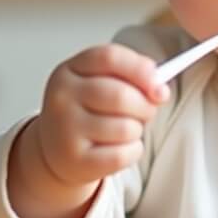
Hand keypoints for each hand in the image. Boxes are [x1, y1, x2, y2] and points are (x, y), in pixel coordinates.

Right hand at [34, 43, 169, 186]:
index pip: (109, 57)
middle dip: (145, 105)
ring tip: (126, 129)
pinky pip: (122, 155)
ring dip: (137, 130)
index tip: (159, 83)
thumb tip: (160, 89)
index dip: (140, 68)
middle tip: (147, 111)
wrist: (57, 149)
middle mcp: (61, 98)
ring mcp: (64, 130)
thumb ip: (131, 77)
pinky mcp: (73, 160)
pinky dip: (132, 151)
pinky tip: (120, 148)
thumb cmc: (88, 111)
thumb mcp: (101, 83)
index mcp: (69, 71)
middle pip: (120, 95)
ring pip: (126, 128)